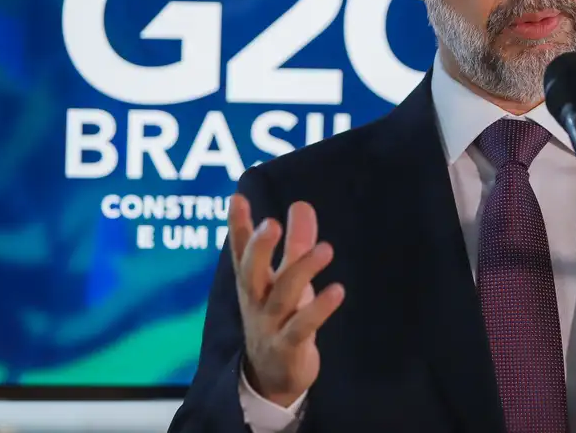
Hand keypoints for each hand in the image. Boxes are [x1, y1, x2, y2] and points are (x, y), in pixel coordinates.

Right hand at [228, 193, 345, 407]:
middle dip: (259, 248)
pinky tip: (337, 290)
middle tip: (273, 223)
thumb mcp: (286, 279)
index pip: (241, 250)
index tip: (237, 197)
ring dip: (303, 271)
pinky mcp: (289, 346)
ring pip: (283, 295)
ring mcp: (270, 325)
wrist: (272, 377)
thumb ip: (296, 243)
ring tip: (326, 249)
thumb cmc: (280, 317)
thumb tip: (302, 204)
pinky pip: (303, 326)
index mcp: (252, 282)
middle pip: (251, 272)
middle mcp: (256, 301)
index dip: (238, 225)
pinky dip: (319, 309)